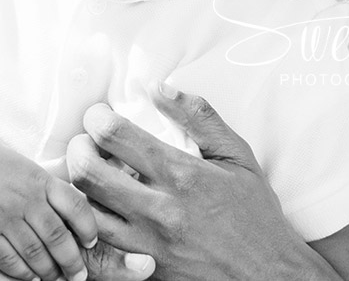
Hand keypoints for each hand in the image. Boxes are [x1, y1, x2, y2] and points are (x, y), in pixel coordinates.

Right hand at [0, 136, 97, 280]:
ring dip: (49, 272)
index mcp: (41, 181)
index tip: (90, 245)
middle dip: (72, 262)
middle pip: (57, 237)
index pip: (75, 207)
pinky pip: (8, 260)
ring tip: (57, 280)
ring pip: (34, 254)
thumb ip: (52, 193)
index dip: (88, 229)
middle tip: (78, 276)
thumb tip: (77, 225)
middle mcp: (24, 198)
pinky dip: (23, 274)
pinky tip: (32, 278)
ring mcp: (2, 216)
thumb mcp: (31, 171)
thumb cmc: (0, 169)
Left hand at [67, 84, 332, 280]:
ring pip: (84, 210)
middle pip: (87, 171)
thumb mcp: (238, 156)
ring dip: (79, 187)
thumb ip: (200, 117)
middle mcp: (158, 209)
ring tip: (91, 176)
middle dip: (77, 148)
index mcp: (181, 174)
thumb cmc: (256, 215)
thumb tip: (159, 87)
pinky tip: (101, 211)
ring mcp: (147, 244)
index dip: (97, 117)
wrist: (271, 276)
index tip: (100, 115)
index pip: (115, 134)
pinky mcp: (144, 270)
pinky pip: (99, 246)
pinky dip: (91, 225)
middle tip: (86, 143)